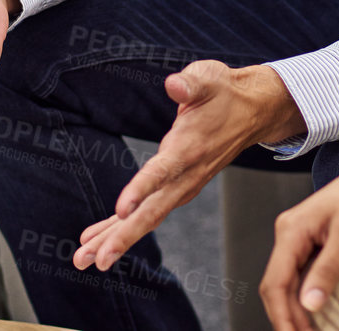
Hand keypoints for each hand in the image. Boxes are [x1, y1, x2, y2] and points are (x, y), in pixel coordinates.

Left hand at [74, 60, 302, 271]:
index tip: (121, 210)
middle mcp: (186, 175)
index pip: (162, 172)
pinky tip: (97, 240)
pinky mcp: (178, 187)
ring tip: (84, 259)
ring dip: (116, 239)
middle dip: (122, 237)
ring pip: (148, 218)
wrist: (253, 111)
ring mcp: (183, 185)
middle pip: (152, 211)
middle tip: (93, 259)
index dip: (141, 190)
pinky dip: (122, 227)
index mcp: (189, 148)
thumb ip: (190, 84)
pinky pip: (148, 212)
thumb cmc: (226, 92)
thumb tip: (174, 85)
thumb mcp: (209, 78)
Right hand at [260, 145, 338, 330]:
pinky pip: (300, 273)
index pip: (275, 283)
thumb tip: (308, 305)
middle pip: (277, 285)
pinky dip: (304, 296)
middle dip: (286, 317)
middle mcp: (290, 231)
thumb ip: (327, 271)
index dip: (282, 316)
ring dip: (294, 310)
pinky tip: (314, 313)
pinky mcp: (314, 239)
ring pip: (287, 282)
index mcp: (291, 229)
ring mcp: (300, 235)